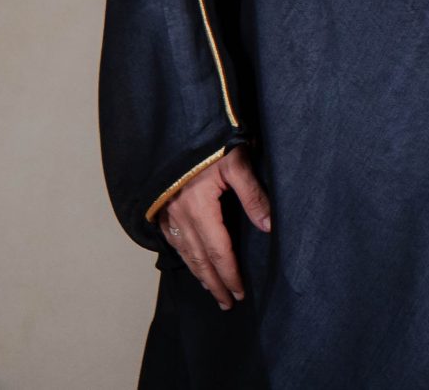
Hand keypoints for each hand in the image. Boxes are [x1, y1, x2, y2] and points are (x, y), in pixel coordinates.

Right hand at [159, 149, 271, 310]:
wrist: (175, 125)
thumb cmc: (209, 141)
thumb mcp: (236, 162)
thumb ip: (253, 194)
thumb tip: (269, 226)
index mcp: (198, 207)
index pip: (217, 251)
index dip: (230, 274)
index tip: (240, 291)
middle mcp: (179, 216)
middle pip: (199, 259)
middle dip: (215, 283)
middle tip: (228, 302)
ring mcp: (166, 213)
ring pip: (184, 253)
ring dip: (199, 274)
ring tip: (213, 290)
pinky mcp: (160, 208)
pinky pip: (172, 241)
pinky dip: (184, 257)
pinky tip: (192, 263)